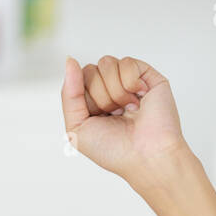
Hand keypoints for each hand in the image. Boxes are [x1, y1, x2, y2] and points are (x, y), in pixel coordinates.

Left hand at [61, 55, 191, 190]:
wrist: (145, 155)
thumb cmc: (113, 150)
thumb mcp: (76, 127)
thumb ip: (68, 94)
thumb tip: (70, 60)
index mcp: (92, 103)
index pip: (76, 80)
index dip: (84, 99)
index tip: (97, 118)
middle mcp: (109, 90)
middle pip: (89, 70)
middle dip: (99, 96)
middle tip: (115, 115)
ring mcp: (128, 81)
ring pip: (106, 63)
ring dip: (114, 91)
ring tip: (127, 109)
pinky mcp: (147, 75)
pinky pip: (126, 62)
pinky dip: (129, 83)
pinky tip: (138, 98)